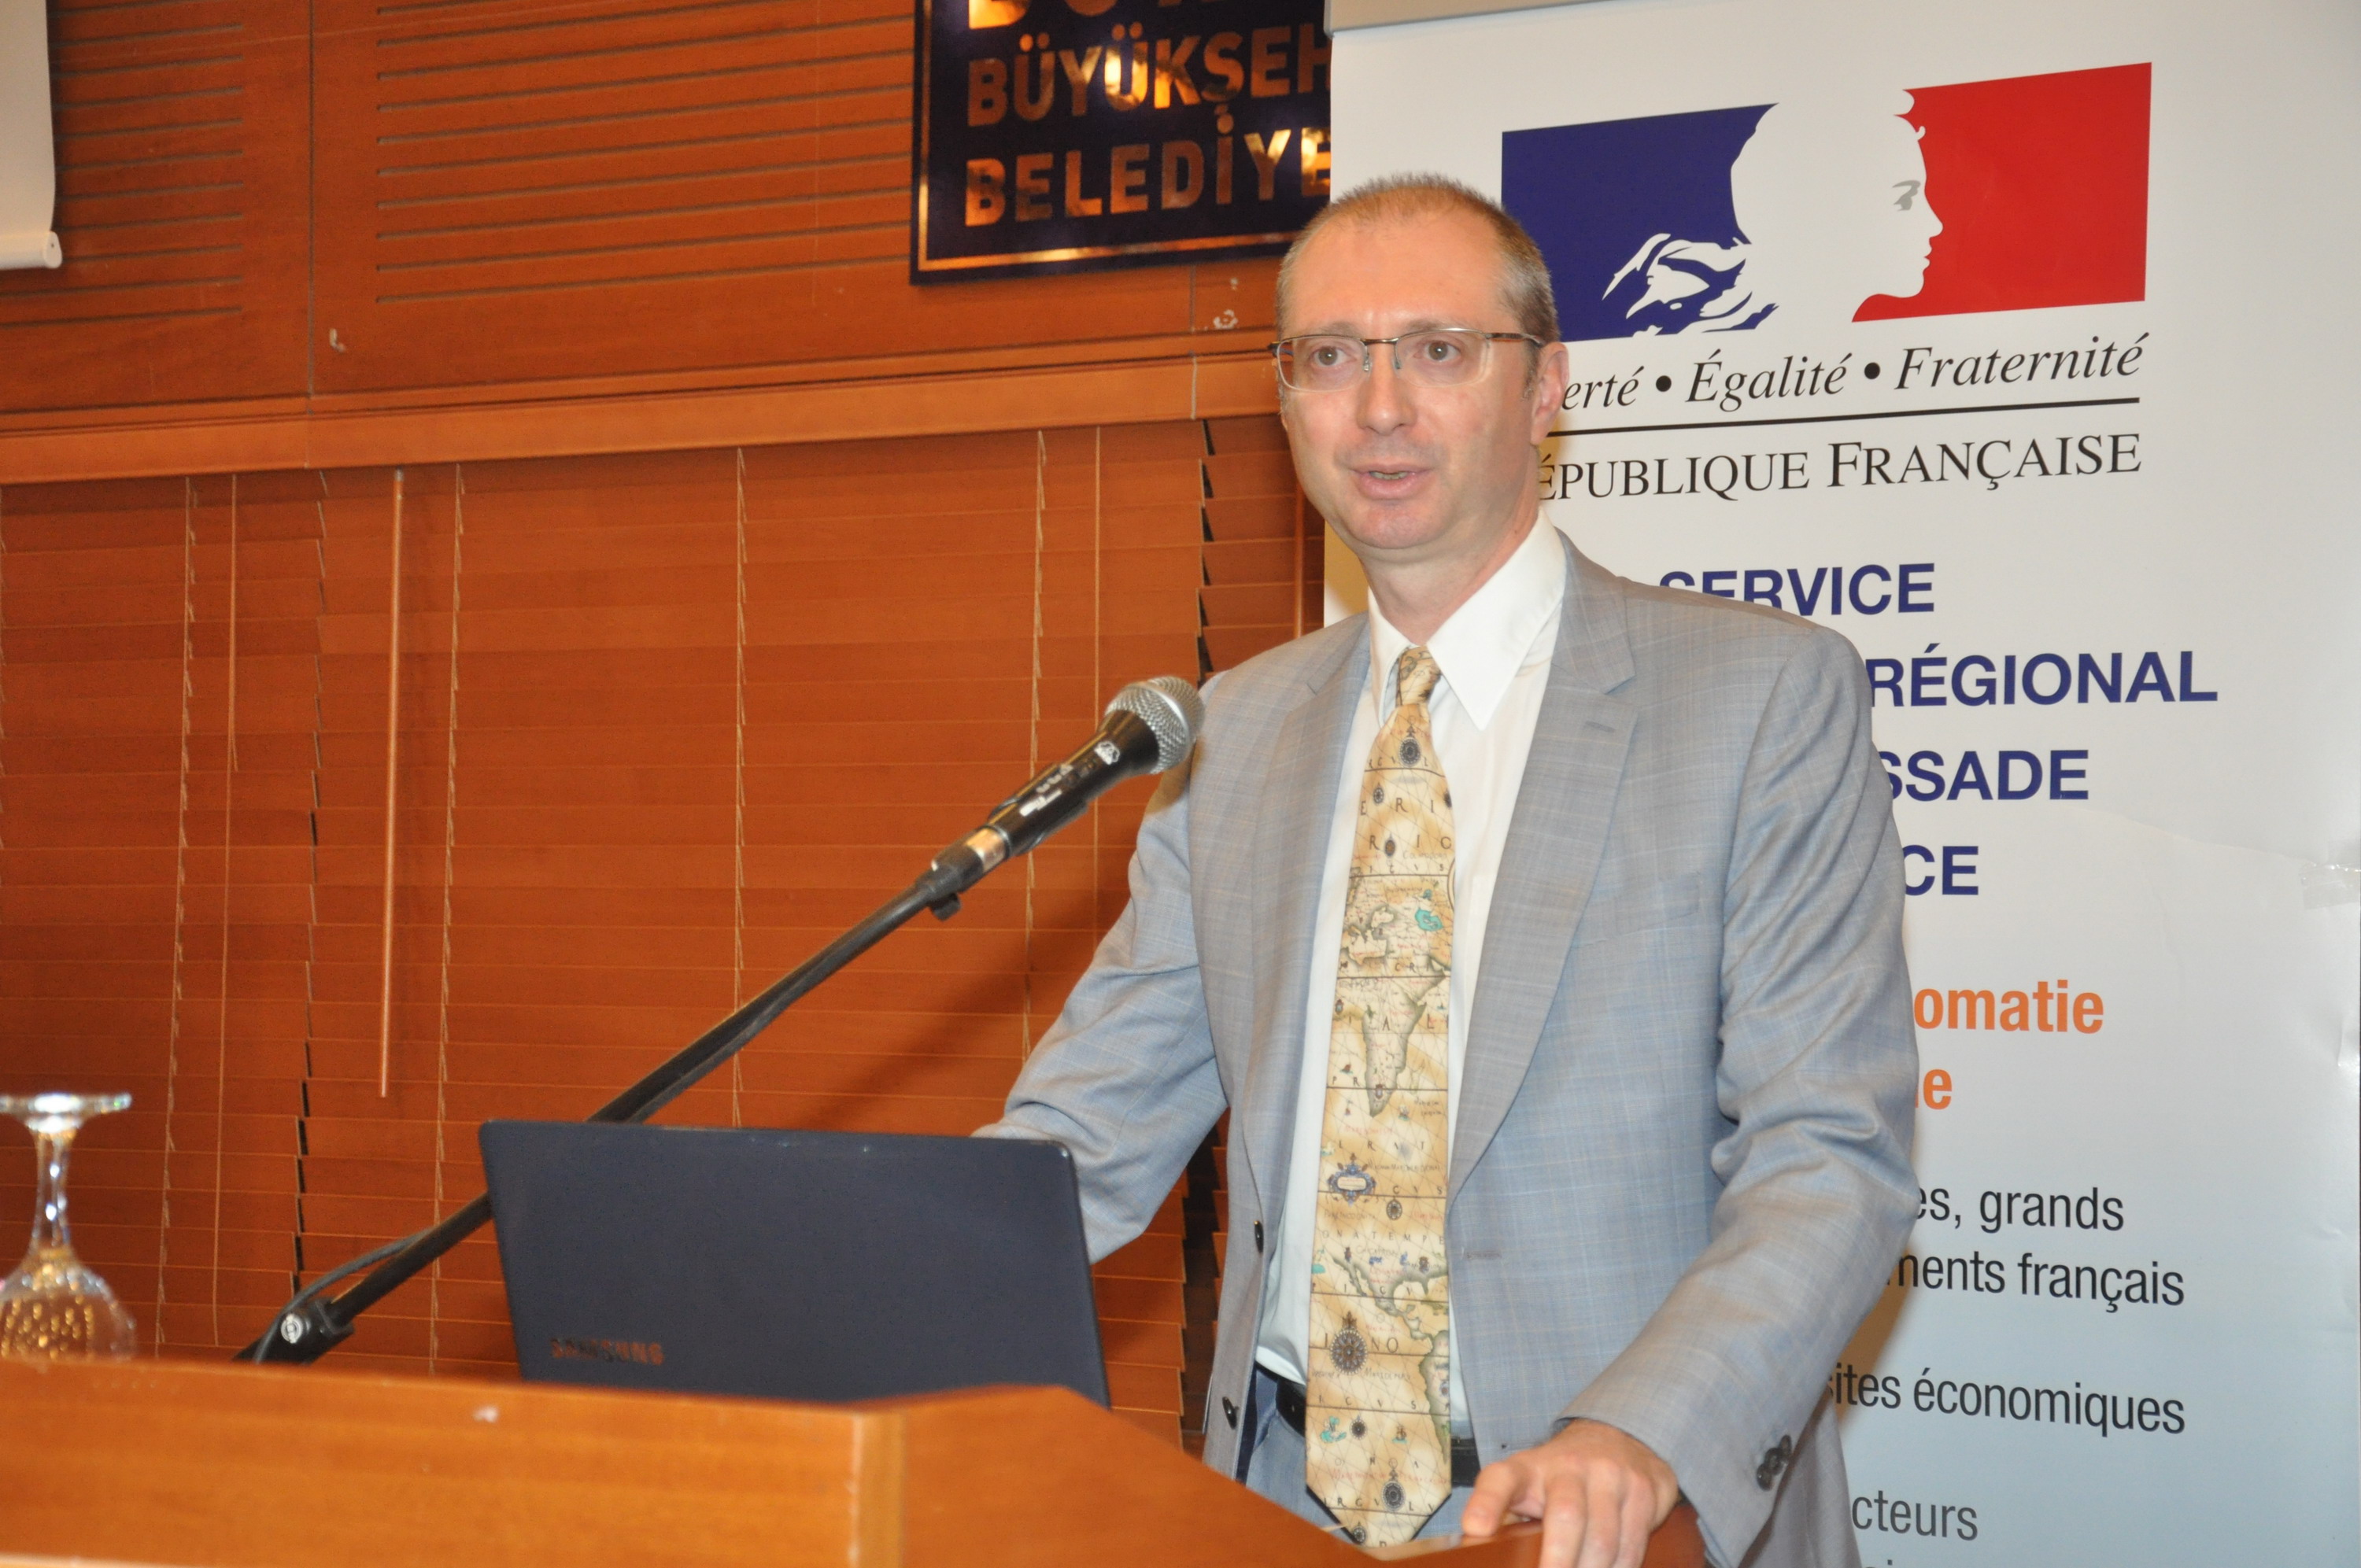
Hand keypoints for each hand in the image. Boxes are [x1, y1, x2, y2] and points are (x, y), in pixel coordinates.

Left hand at [1459, 1419, 1679, 1567]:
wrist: (1616, 1437)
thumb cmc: (1557, 1478)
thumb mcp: (1525, 1486)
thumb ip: (1506, 1517)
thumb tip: (1485, 1552)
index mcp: (1527, 1469)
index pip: (1500, 1480)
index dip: (1486, 1503)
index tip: (1475, 1527)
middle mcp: (1568, 1465)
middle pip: (1565, 1517)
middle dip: (1559, 1561)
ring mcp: (1611, 1473)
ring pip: (1604, 1539)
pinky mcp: (1645, 1487)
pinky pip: (1633, 1543)